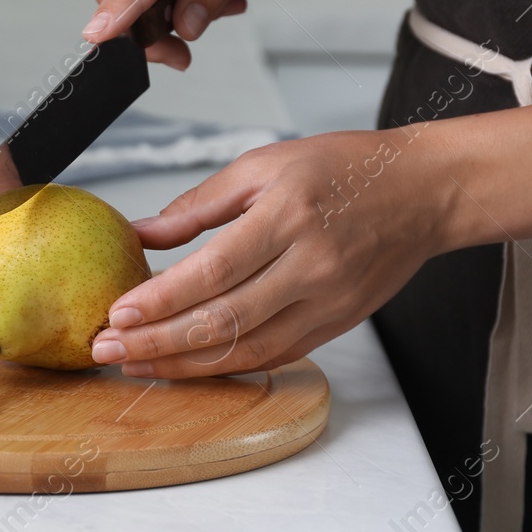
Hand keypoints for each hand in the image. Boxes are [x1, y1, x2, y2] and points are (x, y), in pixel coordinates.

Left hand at [90, 129, 454, 377]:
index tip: (118, 313)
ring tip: (136, 364)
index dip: (162, 299)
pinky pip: (275, 355)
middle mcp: (312, 265)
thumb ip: (199, 204)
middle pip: (224, 320)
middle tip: (107, 349)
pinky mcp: (338, 324)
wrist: (423, 191)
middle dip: (158, 342)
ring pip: (247, 349)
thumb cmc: (343, 168)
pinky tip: (186, 366)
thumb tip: (142, 233)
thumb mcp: (264, 164)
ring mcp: (329, 301)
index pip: (213, 271)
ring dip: (185, 364)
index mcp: (288, 216)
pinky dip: (227, 366)